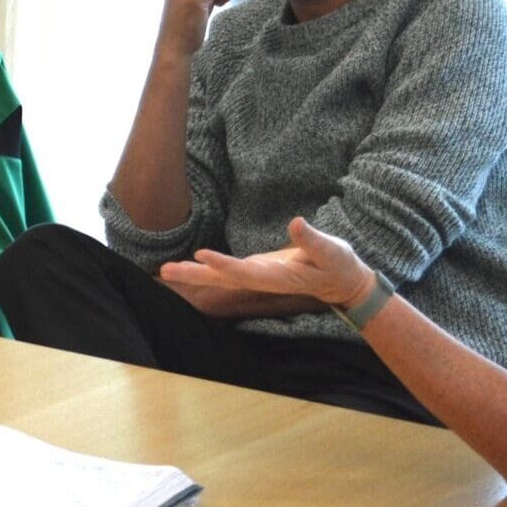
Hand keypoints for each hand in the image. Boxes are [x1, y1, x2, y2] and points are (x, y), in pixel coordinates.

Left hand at [159, 216, 374, 309]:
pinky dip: (205, 269)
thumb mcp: (332, 251)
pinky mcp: (255, 270)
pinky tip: (186, 267)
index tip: (201, 255)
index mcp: (277, 277)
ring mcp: (256, 276)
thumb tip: (295, 223)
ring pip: (220, 277)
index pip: (246, 273)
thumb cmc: (339, 265)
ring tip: (163, 271)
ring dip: (192, 274)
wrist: (342, 283)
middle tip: (163, 272)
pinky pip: (225, 272)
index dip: (224, 265)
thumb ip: (312, 241)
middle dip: (194, 276)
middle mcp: (261, 280)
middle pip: (223, 280)